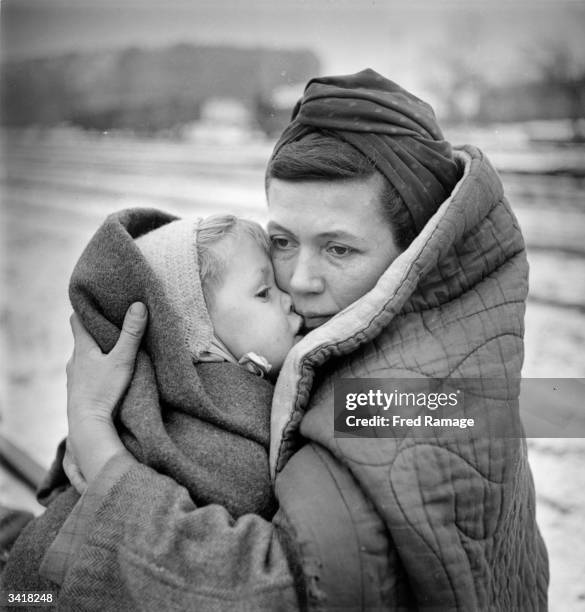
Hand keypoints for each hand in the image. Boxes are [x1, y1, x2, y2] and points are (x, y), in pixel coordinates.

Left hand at [66, 302, 147, 482]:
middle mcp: (74, 360)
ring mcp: (74, 377)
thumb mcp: (122, 360)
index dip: (85, 308)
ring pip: (84, 357)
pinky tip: (108, 376)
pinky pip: (86, 374)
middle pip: (82, 338)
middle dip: (96, 331)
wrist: (87, 425)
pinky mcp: (79, 392)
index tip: (97, 301)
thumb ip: (132, 334)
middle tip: (114, 324)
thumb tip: (138, 305)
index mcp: (82, 347)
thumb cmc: (103, 391)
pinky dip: (96, 369)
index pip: (76, 319)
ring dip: (97, 352)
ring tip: (114, 351)